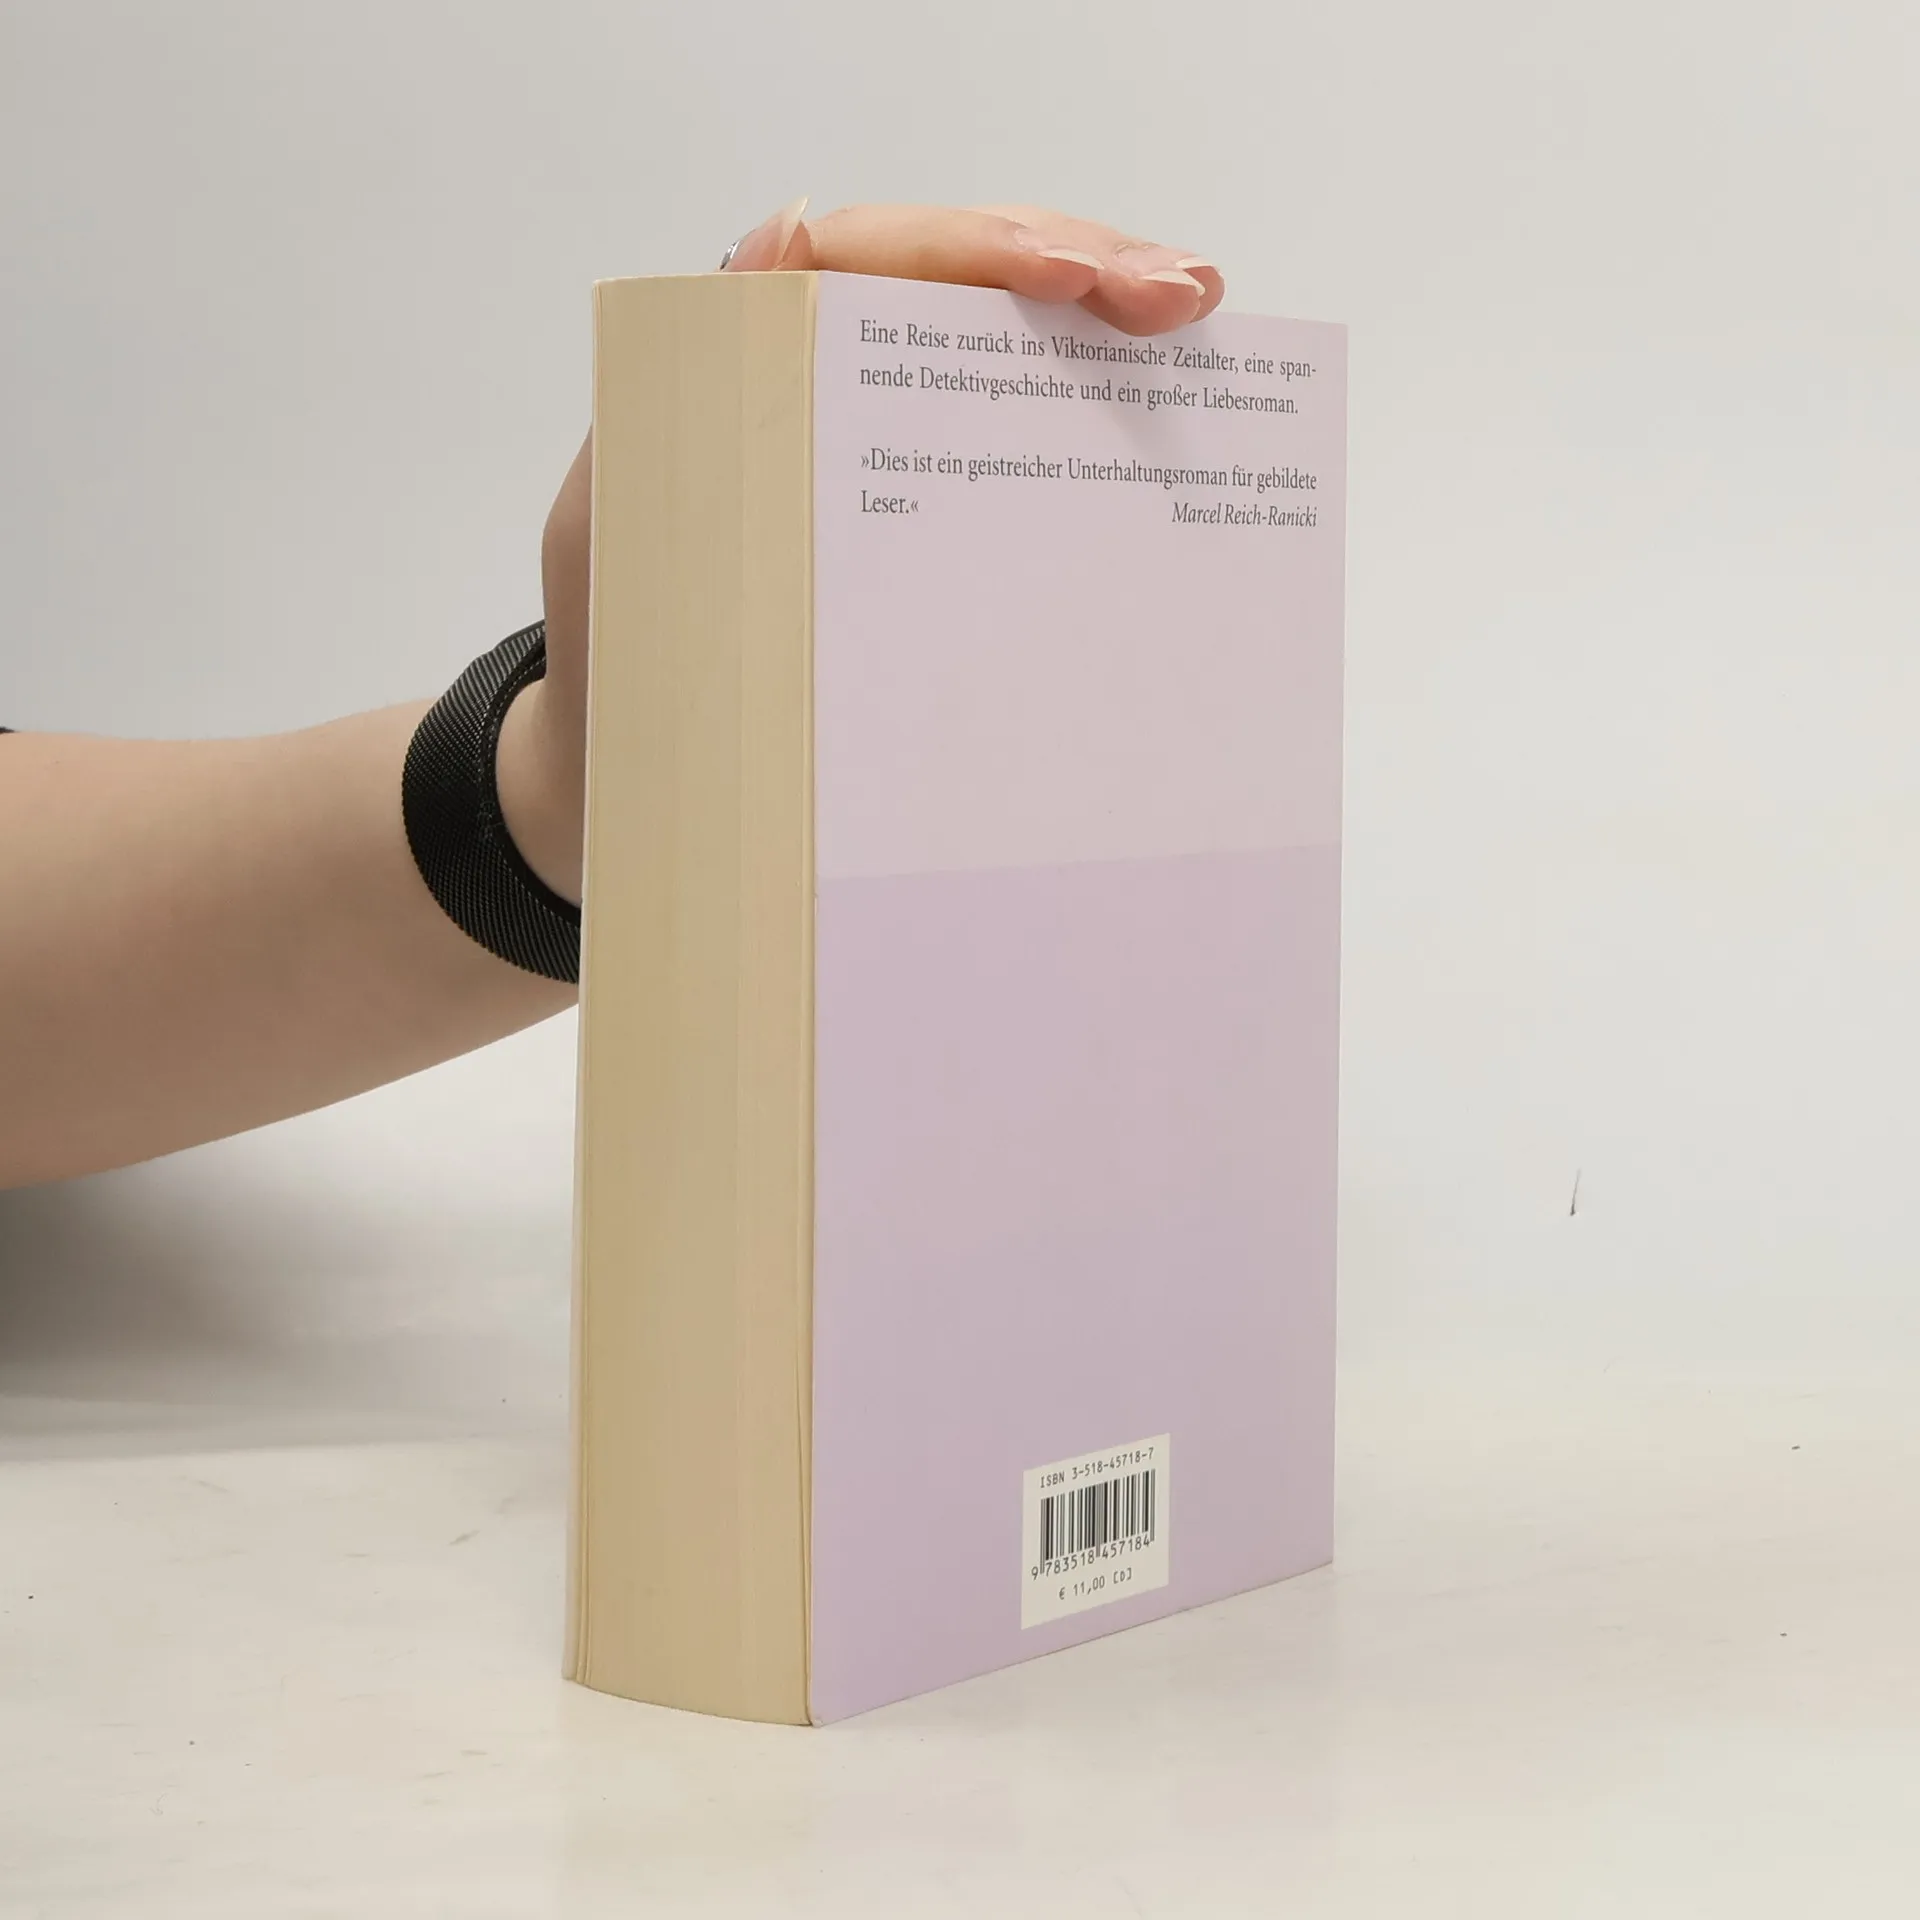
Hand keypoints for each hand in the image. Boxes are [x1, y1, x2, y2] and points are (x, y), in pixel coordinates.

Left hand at [500, 202, 1227, 902]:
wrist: (636, 804)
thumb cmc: (621, 682)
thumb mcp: (628, 540)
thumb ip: (683, 418)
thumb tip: (777, 246)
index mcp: (738, 373)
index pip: (868, 258)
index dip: (983, 251)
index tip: (1081, 284)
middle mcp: (816, 391)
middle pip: (959, 286)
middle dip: (1080, 271)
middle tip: (1186, 297)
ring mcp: (878, 459)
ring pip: (1000, 357)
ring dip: (1103, 339)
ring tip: (1196, 326)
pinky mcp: (922, 530)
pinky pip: (1010, 455)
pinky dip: (1090, 431)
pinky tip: (1166, 424)